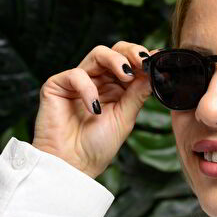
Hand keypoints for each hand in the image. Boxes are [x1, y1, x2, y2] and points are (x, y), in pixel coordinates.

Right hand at [32, 42, 157, 177]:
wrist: (73, 165)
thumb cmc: (97, 146)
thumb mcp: (125, 117)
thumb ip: (138, 93)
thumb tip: (155, 72)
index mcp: (116, 88)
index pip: (130, 63)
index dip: (144, 59)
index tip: (159, 60)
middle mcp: (98, 81)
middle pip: (115, 51)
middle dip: (131, 52)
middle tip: (143, 62)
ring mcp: (78, 81)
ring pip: (98, 54)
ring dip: (115, 60)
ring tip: (126, 75)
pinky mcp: (57, 85)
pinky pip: (76, 75)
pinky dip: (88, 88)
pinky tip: (94, 108)